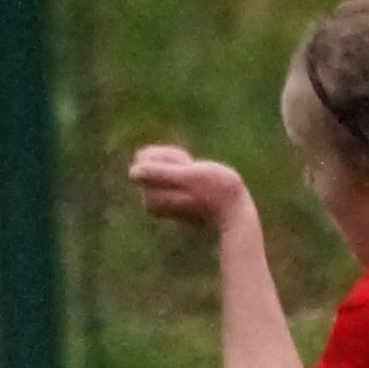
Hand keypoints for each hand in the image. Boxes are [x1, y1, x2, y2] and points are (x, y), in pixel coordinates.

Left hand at [129, 145, 256, 234]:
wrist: (236, 212)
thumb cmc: (217, 191)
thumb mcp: (189, 176)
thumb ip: (159, 173)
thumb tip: (132, 172)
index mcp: (150, 193)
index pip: (145, 156)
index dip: (168, 155)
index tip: (188, 167)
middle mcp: (149, 198)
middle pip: (150, 159)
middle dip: (173, 160)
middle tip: (196, 173)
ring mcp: (159, 199)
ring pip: (160, 164)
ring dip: (181, 165)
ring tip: (199, 179)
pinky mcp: (169, 199)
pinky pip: (169, 172)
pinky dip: (184, 172)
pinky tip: (198, 184)